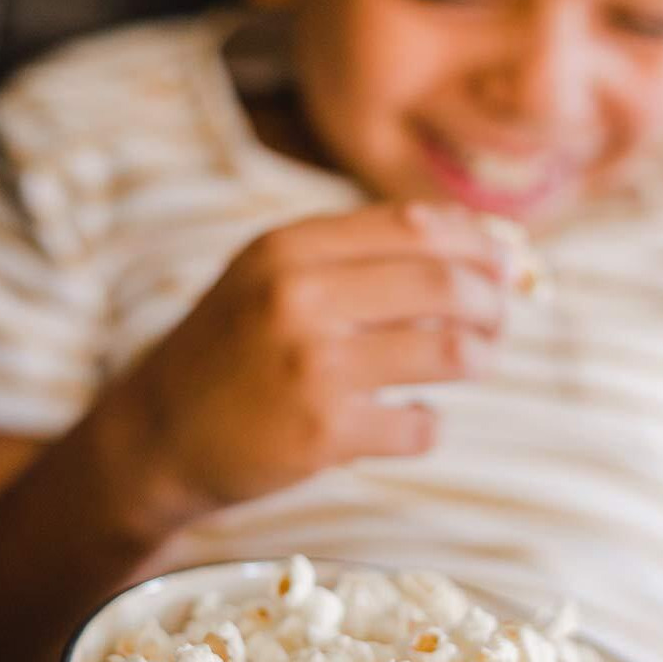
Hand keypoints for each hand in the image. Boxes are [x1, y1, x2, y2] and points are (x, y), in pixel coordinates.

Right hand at [120, 201, 509, 522]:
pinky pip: (418, 425)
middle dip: (491, 302)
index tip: (506, 261)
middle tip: (499, 318)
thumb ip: (354, 254)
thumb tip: (476, 243)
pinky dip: (428, 424)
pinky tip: (413, 420)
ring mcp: (311, 367)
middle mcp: (299, 297)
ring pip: (447, 351)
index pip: (414, 226)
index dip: (477, 243)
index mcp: (289, 247)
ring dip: (478, 357)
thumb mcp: (270, 276)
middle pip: (443, 284)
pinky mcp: (322, 434)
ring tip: (475, 362)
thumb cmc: (231, 349)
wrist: (156, 435)